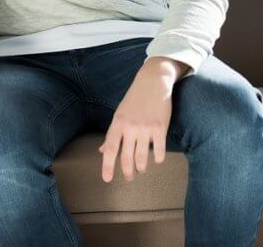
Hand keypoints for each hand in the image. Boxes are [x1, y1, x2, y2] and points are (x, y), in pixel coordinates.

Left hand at [98, 57, 184, 182]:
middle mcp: (130, 127)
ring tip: (141, 169)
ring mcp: (145, 128)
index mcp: (118, 124)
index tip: (107, 179)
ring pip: (142, 157)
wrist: (153, 82)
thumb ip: (112, 134)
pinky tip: (156, 160)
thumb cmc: (134, 99)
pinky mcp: (160, 128)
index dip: (107, 166)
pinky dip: (158, 158)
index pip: (109, 149)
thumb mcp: (119, 114)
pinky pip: (159, 150)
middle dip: (127, 172)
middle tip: (129, 178)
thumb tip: (101, 150)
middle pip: (126, 157)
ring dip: (141, 167)